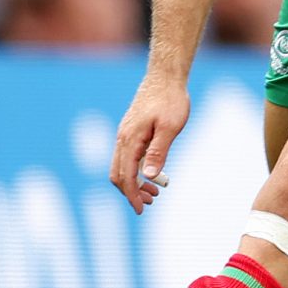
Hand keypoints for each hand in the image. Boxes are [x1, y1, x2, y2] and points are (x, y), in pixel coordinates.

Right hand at [109, 76, 190, 213]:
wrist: (165, 77)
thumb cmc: (170, 101)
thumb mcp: (169, 128)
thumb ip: (158, 152)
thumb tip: (148, 177)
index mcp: (130, 139)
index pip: (126, 175)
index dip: (132, 195)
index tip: (141, 210)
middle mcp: (122, 137)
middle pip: (117, 174)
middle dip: (131, 192)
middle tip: (150, 202)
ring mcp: (125, 133)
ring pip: (120, 165)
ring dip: (133, 182)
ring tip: (154, 191)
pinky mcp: (130, 131)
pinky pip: (126, 156)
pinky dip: (135, 170)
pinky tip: (151, 171)